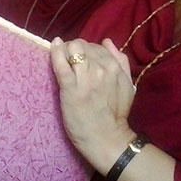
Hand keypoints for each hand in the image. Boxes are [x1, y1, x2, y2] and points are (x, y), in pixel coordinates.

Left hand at [50, 37, 136, 173]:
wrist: (107, 139)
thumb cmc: (116, 115)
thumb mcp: (128, 85)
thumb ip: (121, 61)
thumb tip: (107, 41)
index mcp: (115, 66)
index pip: (95, 46)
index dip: (85, 51)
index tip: (80, 61)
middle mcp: (102, 68)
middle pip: (81, 45)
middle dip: (73, 50)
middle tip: (70, 63)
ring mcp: (85, 77)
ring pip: (71, 48)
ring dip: (64, 51)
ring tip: (62, 61)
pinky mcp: (70, 87)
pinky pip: (60, 63)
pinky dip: (54, 52)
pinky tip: (52, 47)